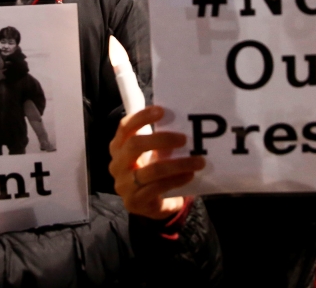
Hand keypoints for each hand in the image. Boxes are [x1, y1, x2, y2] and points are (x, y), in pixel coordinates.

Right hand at [109, 105, 204, 219]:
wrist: (151, 204)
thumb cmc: (151, 170)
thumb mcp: (150, 153)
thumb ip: (158, 138)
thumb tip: (181, 118)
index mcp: (118, 147)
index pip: (125, 127)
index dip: (141, 117)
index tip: (162, 111)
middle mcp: (117, 164)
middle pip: (135, 145)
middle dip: (161, 139)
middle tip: (184, 139)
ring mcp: (123, 184)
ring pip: (152, 170)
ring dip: (178, 164)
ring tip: (198, 161)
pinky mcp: (134, 201)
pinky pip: (157, 188)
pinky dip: (176, 180)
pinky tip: (189, 175)